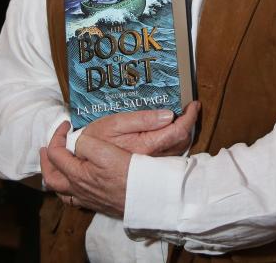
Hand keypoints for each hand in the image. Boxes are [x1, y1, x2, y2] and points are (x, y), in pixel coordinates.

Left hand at [41, 121, 129, 216]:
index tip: (66, 125)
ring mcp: (87, 199)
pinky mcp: (98, 204)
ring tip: (57, 168)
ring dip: (56, 177)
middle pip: (51, 177)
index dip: (57, 136)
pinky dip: (69, 191)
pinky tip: (76, 186)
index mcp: (77, 174)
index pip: (55, 154)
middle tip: (46, 149)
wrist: (145, 197)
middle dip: (46, 162)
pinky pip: (74, 199)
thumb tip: (77, 141)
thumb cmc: (127, 174)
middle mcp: (78, 189)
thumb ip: (86, 144)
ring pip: (61, 191)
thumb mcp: (106, 151)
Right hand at [80, 101, 199, 156]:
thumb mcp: (113, 124)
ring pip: (177, 151)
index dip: (190, 117)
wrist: (81, 167)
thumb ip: (141, 119)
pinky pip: (168, 158)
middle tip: (190, 110)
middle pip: (182, 142)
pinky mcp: (145, 171)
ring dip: (183, 136)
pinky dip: (173, 145)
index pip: (179, 131)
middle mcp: (152, 159)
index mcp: (147, 146)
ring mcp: (150, 166)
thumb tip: (168, 114)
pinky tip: (168, 136)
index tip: (194, 105)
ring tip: (182, 120)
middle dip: (189, 125)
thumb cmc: (95, 141)